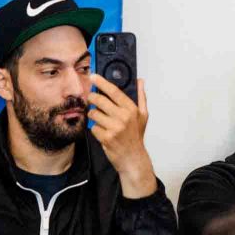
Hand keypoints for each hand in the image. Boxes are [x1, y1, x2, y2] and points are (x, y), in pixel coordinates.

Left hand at [87, 75, 155, 197]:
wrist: (133, 158)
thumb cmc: (136, 136)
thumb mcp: (143, 116)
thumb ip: (141, 97)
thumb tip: (140, 81)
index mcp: (131, 109)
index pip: (114, 91)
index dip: (101, 82)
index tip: (93, 76)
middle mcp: (123, 117)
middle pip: (99, 100)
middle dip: (92, 98)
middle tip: (91, 98)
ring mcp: (114, 128)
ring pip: (94, 113)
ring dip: (93, 115)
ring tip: (100, 119)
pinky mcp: (106, 137)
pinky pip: (93, 127)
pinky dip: (95, 128)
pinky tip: (102, 131)